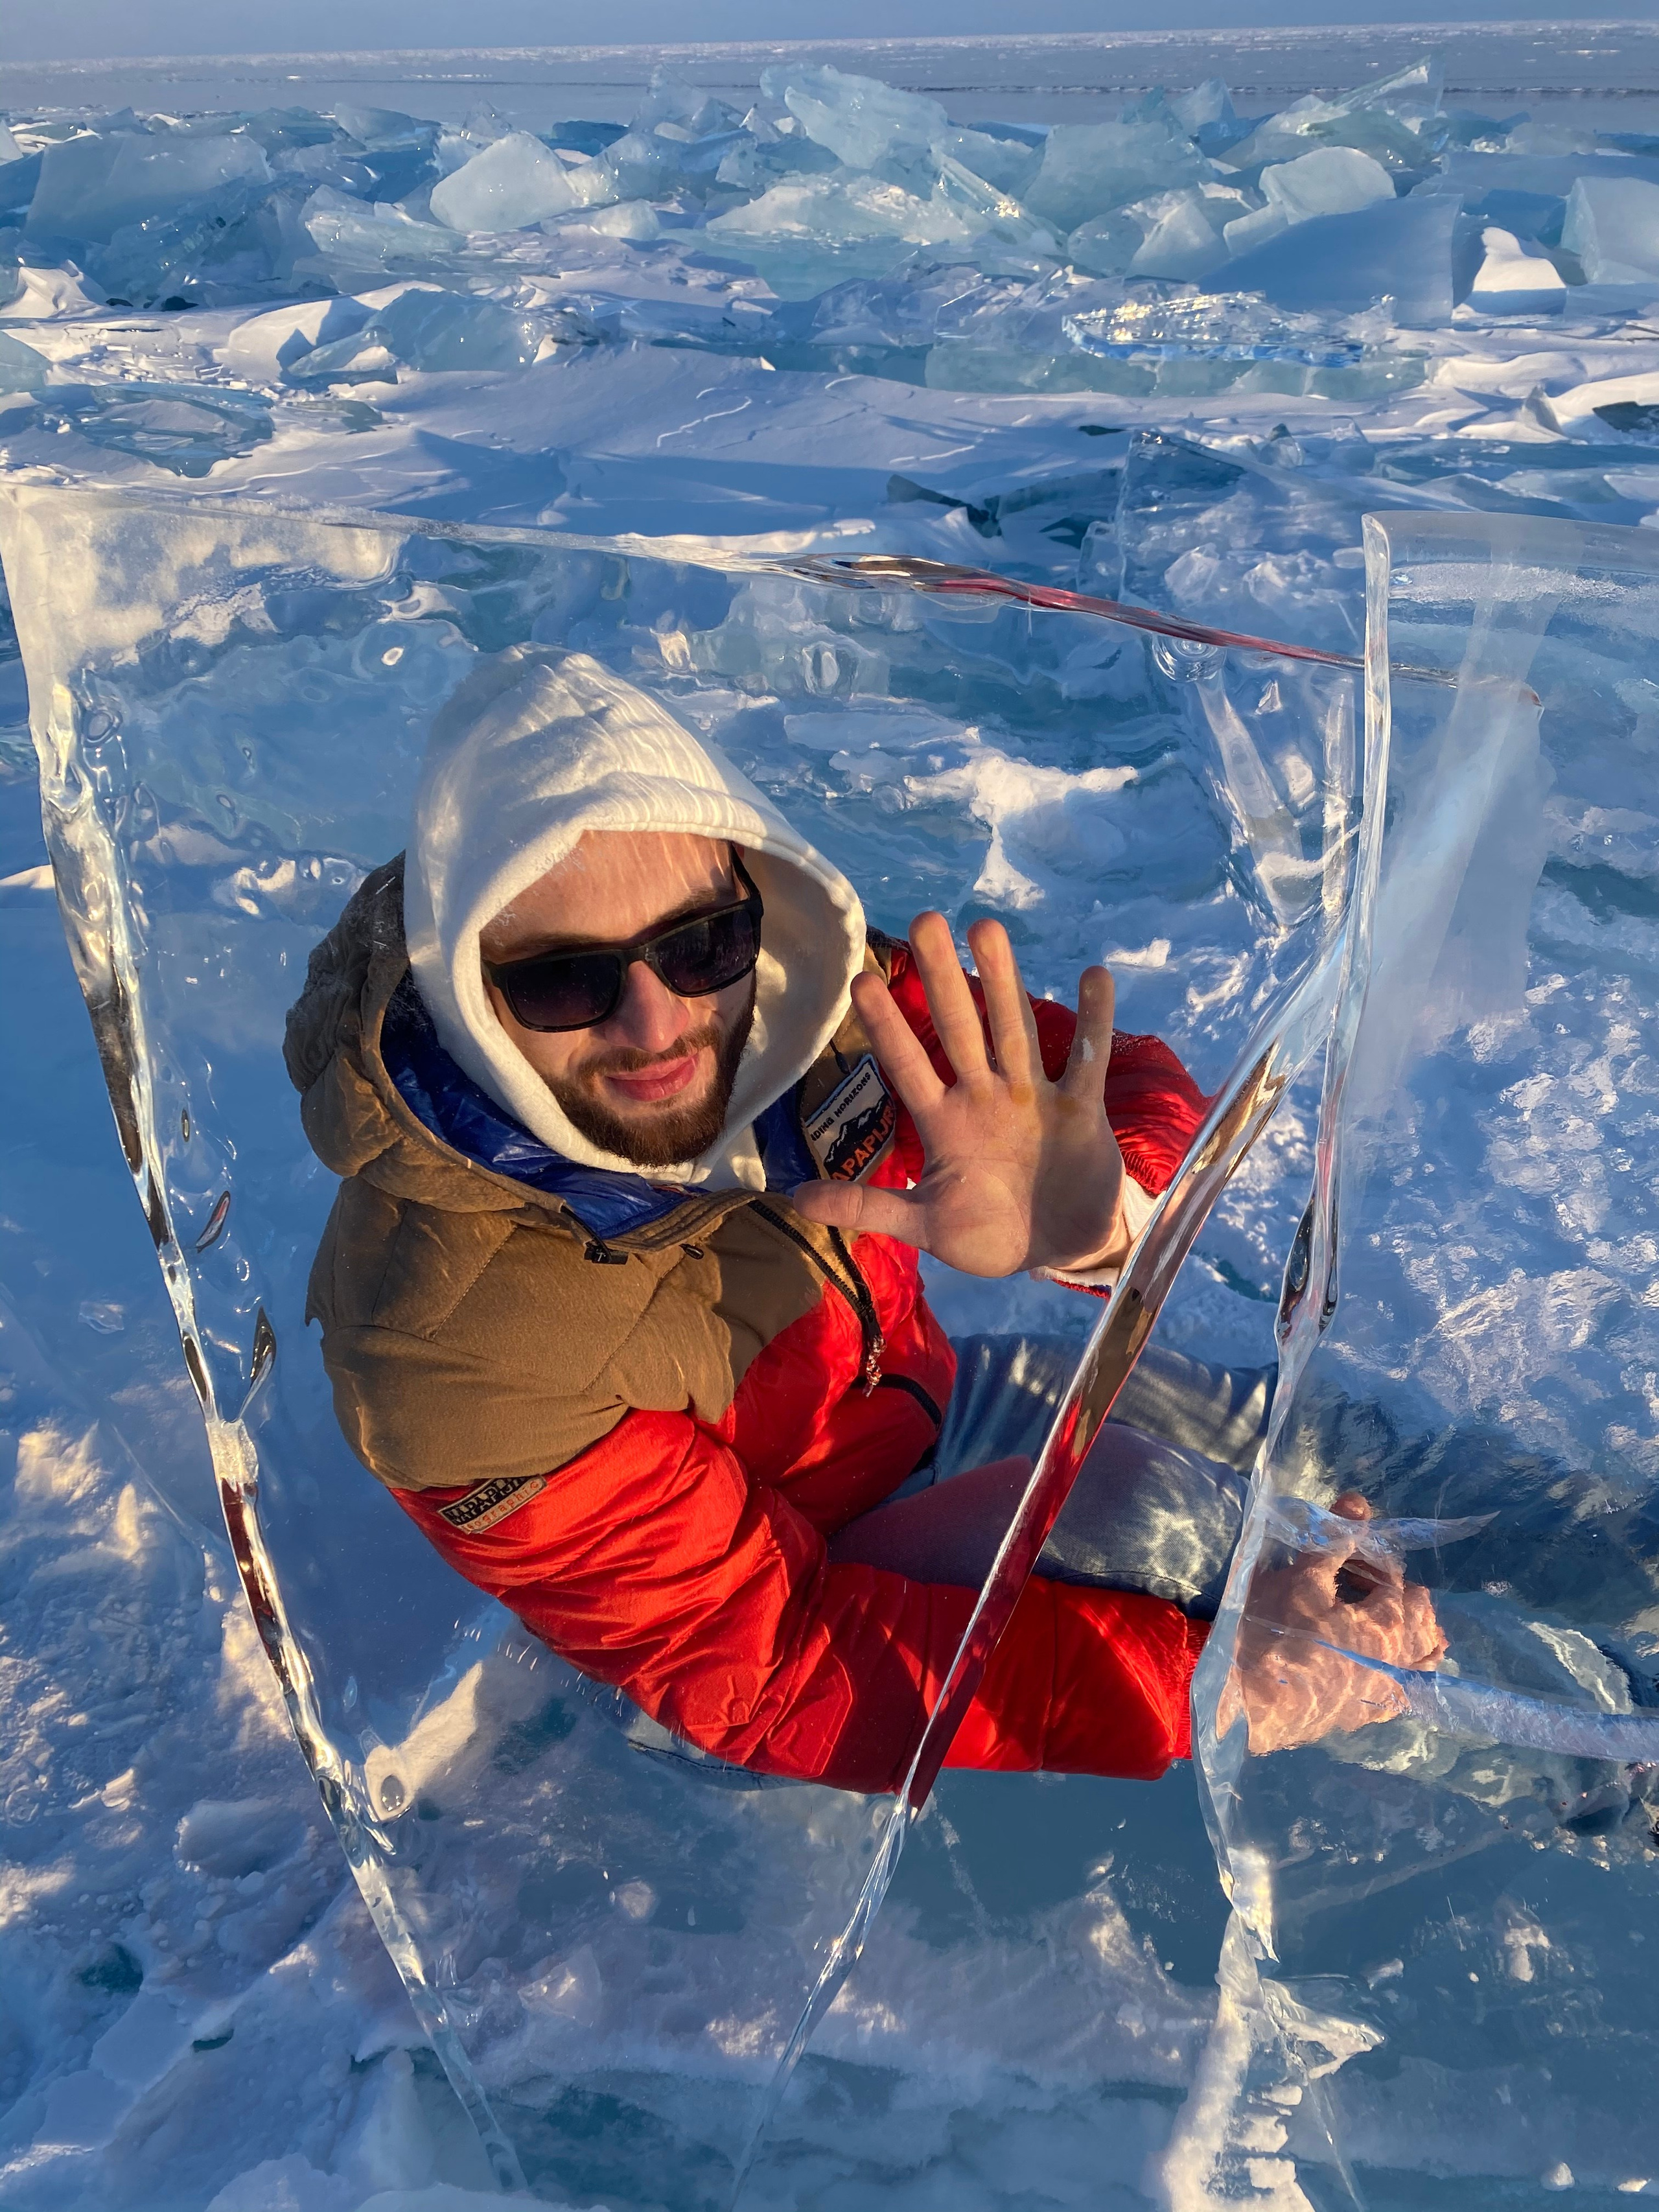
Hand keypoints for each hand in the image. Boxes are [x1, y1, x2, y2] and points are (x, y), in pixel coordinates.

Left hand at [791, 911, 1126, 1278]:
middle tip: (924, 920)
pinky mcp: (1081, 1109)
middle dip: (942, 979)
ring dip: (1003, 981)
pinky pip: (1087, 1059)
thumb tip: (795, 1198)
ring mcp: (1034, 1098)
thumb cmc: (990, 1234)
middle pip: (960, 1029)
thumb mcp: (926, 1224)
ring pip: (1014, 1030)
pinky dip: (1094, 1021)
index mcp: (945, 1123)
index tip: (861, 981)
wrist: (1061, 1250)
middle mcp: (986, 1097)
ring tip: (985, 927)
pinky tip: (1094, 976)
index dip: (887, 1027)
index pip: (909, 1066)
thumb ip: (869, 1206)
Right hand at [1223, 1494, 1446, 1754]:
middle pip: (1419, 1619)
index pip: (1393, 1578)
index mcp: (1387, 1623)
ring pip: (1421, 1660)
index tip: (1349, 1551)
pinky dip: (1411, 1674)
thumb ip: (1334, 1541)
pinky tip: (1404, 1669)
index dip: (1371, 1558)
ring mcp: (1385, 1693)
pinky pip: (1406, 1694)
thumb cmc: (1271, 1632)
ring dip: (1419, 1633)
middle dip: (1401, 1593)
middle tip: (1369, 1579)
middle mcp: (1398, 1661)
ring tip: (1405, 1619)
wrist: (1243, 1702)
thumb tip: (1358, 1501)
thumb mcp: (1300, 1578)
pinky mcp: (1367, 1715)